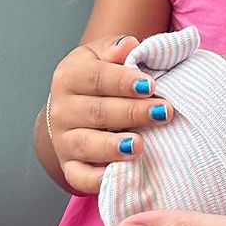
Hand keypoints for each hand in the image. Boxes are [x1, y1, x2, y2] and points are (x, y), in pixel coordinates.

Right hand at [47, 34, 174, 192]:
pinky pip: (79, 176)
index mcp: (69, 76)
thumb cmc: (102, 75)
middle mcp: (61, 109)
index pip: (96, 78)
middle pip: (97, 112)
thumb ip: (118, 49)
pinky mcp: (69, 166)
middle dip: (132, 113)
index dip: (123, 81)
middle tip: (163, 112)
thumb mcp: (105, 54)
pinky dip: (96, 180)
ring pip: (87, 145)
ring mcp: (63, 140)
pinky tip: (118, 175)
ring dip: (113, 147)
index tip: (150, 84)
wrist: (78, 104)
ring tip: (138, 146)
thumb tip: (129, 46)